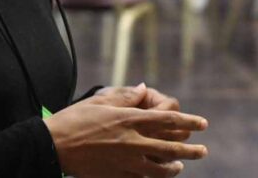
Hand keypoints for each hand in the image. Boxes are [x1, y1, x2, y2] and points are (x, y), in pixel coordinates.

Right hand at [44, 84, 207, 177]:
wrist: (54, 146)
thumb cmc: (74, 120)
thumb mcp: (99, 101)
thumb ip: (125, 96)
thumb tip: (143, 89)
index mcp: (129, 120)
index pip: (168, 120)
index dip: (189, 121)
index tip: (203, 124)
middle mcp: (132, 142)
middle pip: (171, 147)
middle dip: (191, 150)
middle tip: (203, 151)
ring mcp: (126, 162)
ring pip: (161, 168)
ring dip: (174, 167)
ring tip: (180, 166)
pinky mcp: (118, 176)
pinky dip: (153, 177)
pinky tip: (155, 175)